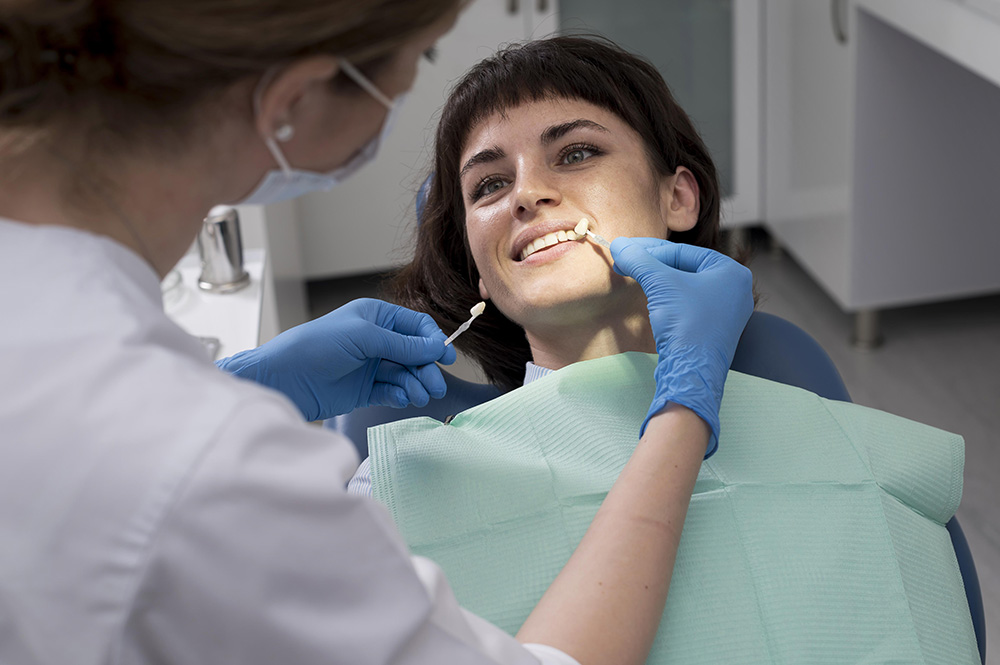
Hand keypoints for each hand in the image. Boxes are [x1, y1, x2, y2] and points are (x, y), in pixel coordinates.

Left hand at [216, 298, 456, 421]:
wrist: (284, 379)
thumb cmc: (315, 347)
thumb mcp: (363, 337)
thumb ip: (401, 344)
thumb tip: (436, 348)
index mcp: (375, 317)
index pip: (415, 326)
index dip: (432, 341)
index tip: (445, 358)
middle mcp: (375, 339)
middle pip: (414, 353)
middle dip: (426, 368)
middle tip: (434, 386)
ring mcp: (370, 365)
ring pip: (405, 374)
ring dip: (416, 384)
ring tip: (419, 396)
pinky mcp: (364, 389)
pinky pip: (392, 390)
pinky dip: (400, 395)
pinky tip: (403, 399)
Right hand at [610, 237, 753, 456]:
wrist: (692, 373)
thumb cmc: (687, 323)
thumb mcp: (661, 284)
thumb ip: (640, 261)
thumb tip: (619, 245)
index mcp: (731, 272)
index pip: (684, 252)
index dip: (650, 250)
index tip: (625, 251)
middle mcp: (734, 289)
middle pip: (685, 267)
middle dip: (653, 265)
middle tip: (626, 262)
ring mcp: (725, 312)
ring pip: (685, 286)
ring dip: (658, 281)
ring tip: (634, 276)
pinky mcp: (714, 330)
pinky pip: (688, 304)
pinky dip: (668, 298)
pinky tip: (650, 298)